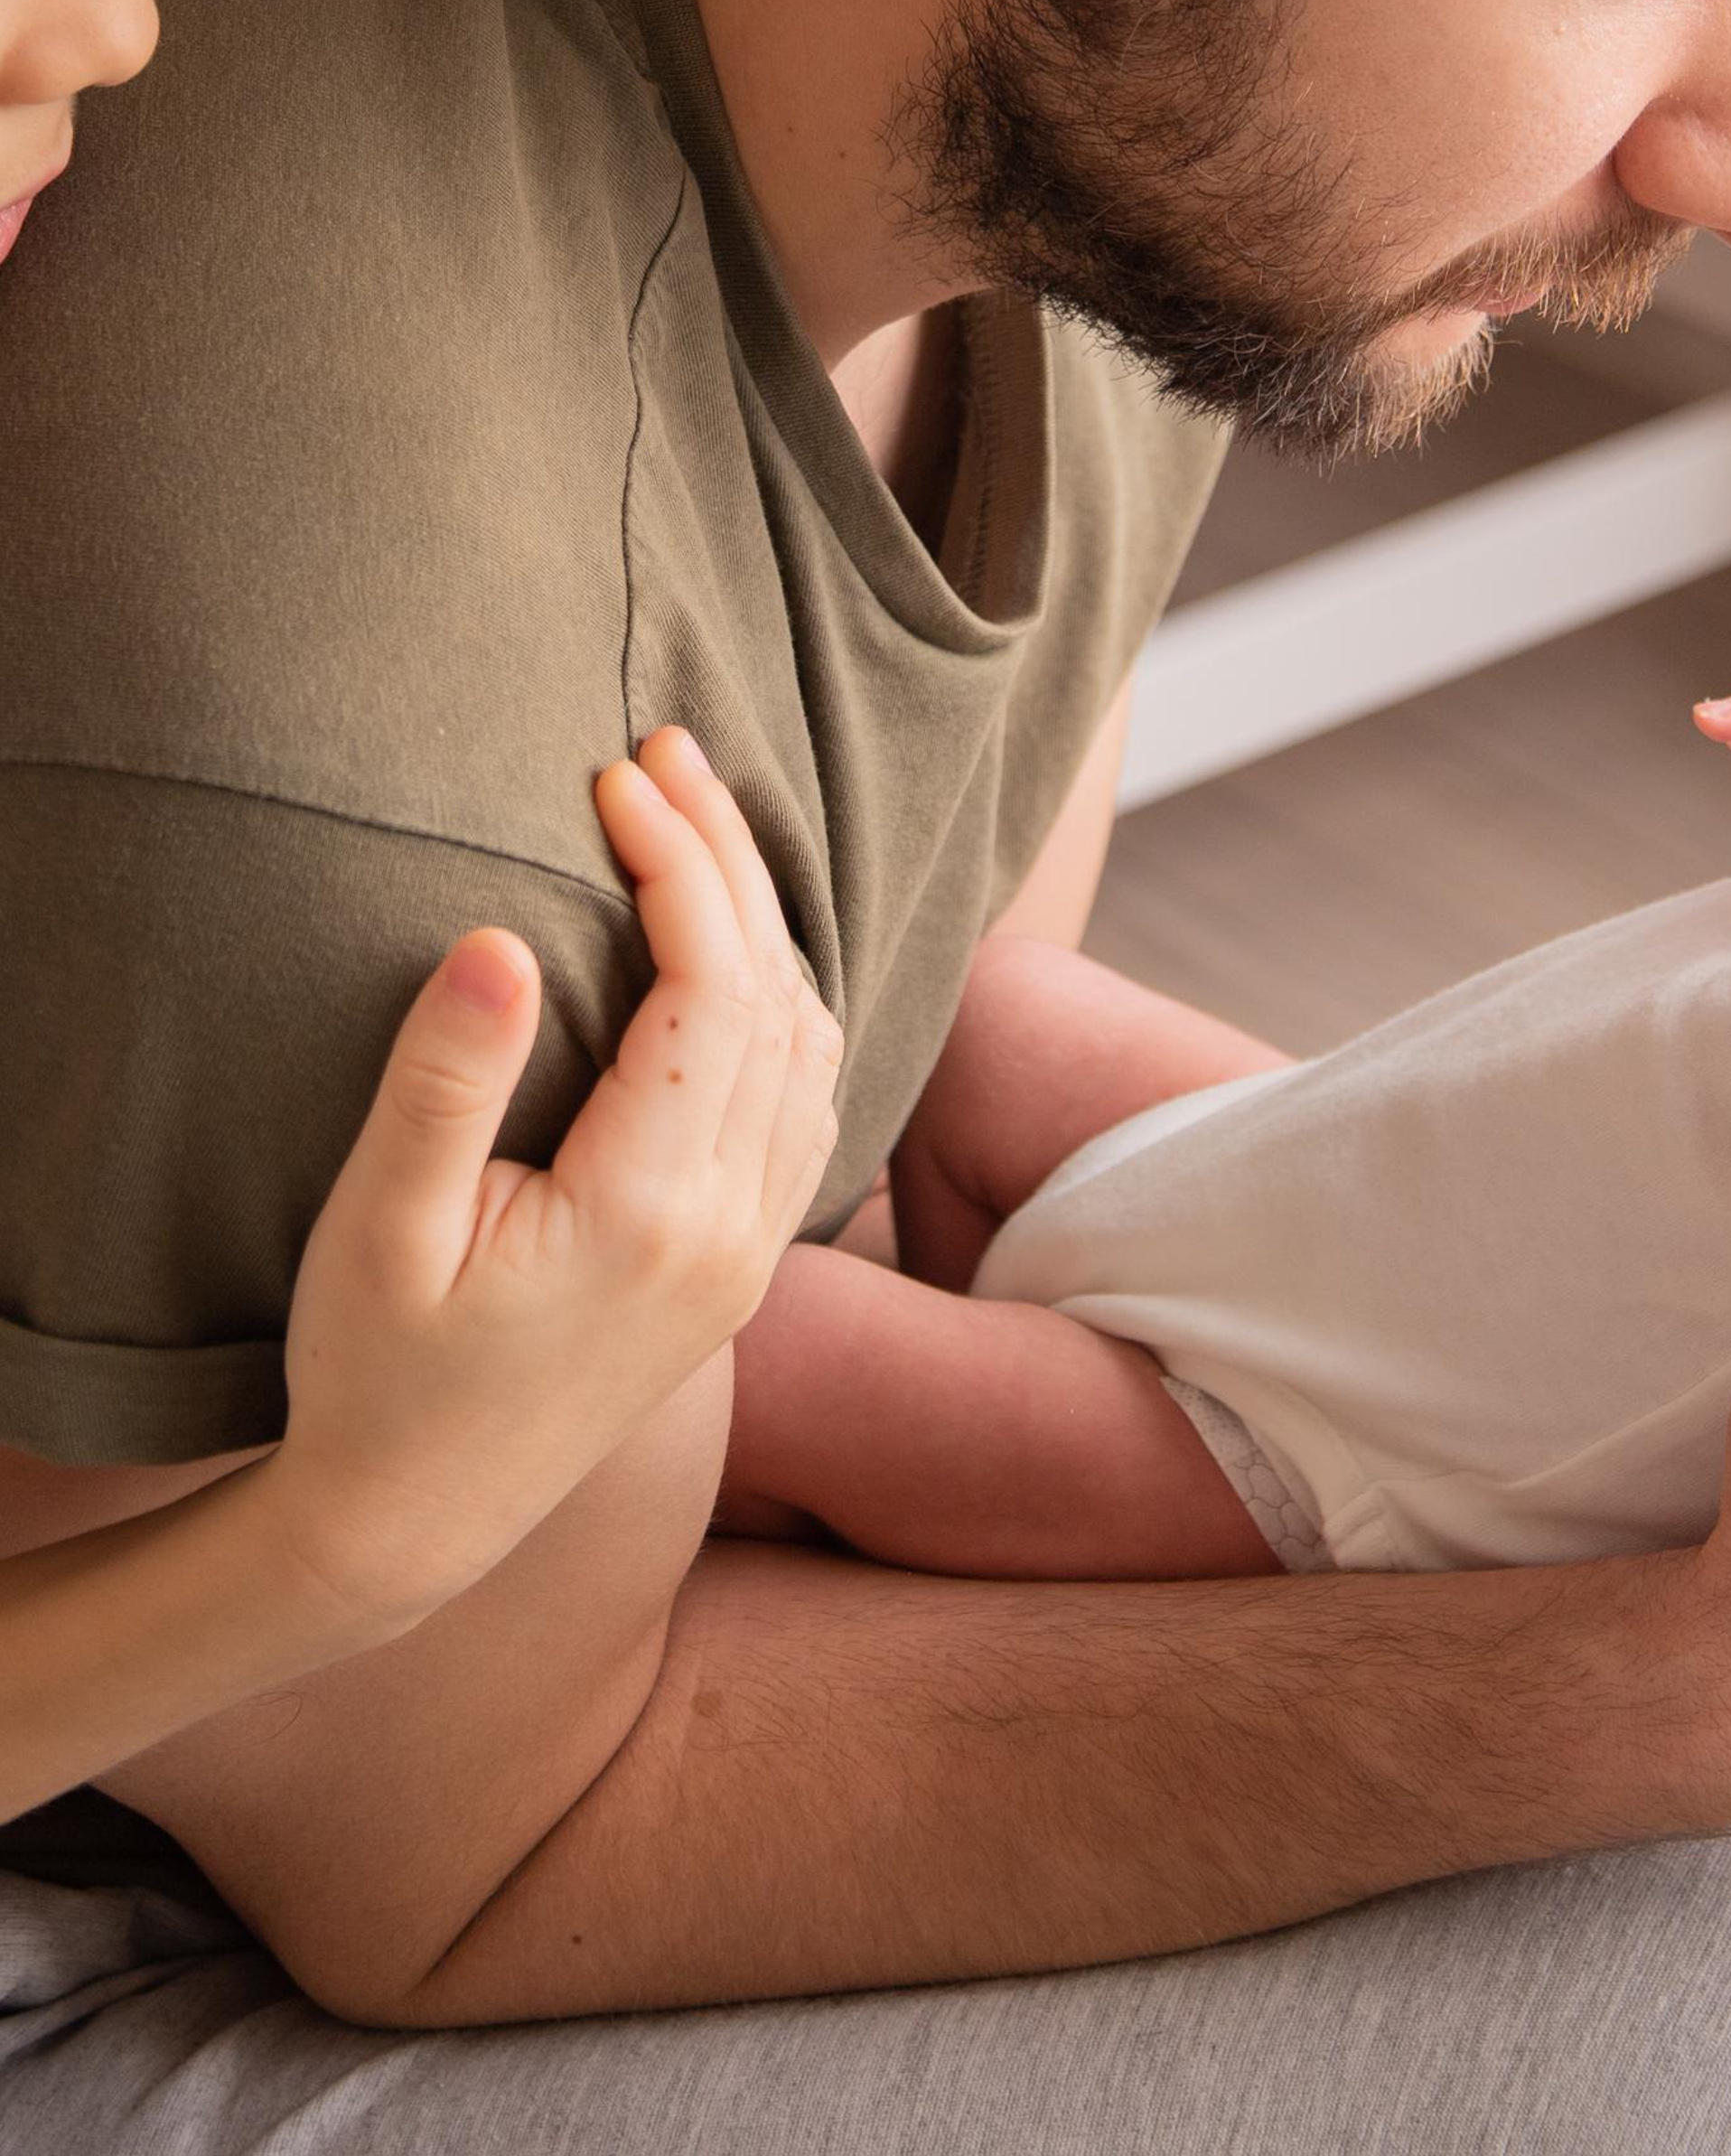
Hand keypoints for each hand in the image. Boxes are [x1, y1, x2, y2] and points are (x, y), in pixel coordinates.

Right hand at [269, 729, 842, 1631]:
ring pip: (813, 1041)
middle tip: (663, 750)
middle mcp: (730, 1232)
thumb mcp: (378, 1230)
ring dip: (764, 918)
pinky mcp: (743, 1265)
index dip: (679, 863)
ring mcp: (751, 1253)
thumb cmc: (373, 1374)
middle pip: (779, 995)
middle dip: (728, 856)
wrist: (413, 1522)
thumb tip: (494, 936)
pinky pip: (808, 1097)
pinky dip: (782, 994)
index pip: (714, 990)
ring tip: (693, 814)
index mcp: (649, 1214)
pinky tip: (730, 941)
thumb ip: (441, 1084)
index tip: (615, 777)